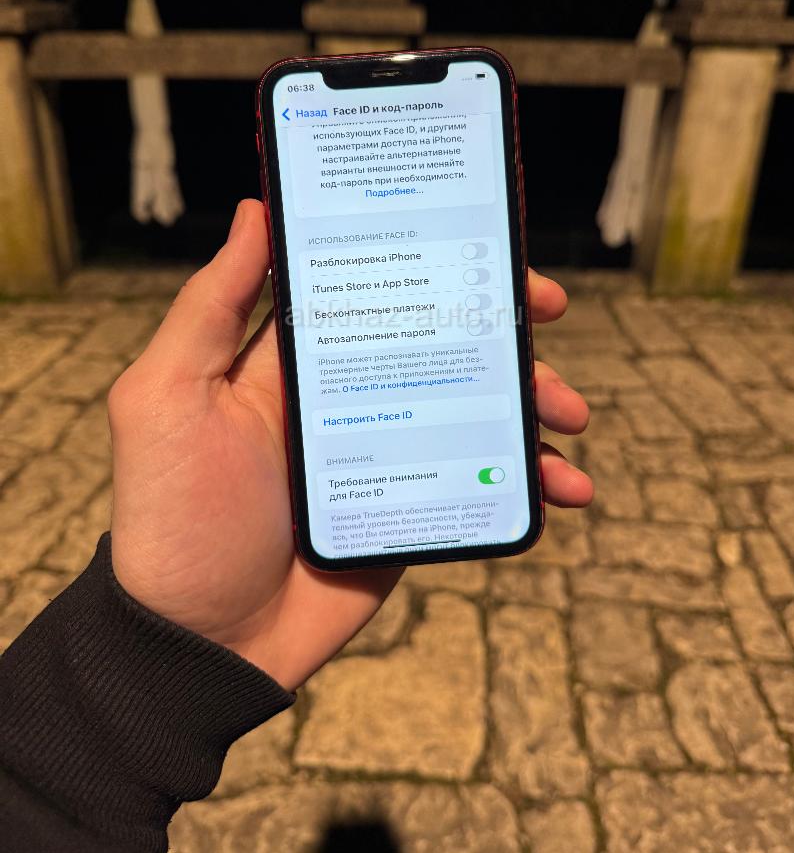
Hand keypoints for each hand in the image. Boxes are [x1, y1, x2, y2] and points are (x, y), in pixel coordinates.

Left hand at [109, 200, 592, 689]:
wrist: (202, 641)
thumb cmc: (172, 514)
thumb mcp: (167, 397)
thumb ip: (210, 307)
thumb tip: (255, 211)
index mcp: (298, 358)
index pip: (375, 285)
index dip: (430, 257)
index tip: (485, 239)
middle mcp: (351, 394)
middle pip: (441, 338)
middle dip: (501, 321)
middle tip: (548, 310)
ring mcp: (391, 451)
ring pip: (478, 405)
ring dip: (532, 398)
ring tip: (568, 416)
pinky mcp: (415, 507)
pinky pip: (485, 481)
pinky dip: (532, 480)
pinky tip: (565, 487)